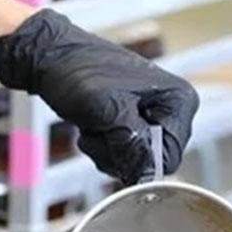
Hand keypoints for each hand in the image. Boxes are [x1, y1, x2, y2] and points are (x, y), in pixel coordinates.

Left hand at [0, 8, 199, 184]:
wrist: (52, 57)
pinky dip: (101, 147)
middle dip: (120, 153)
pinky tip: (91, 125)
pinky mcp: (133, 123)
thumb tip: (147, 174)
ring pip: (134, 161)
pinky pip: (122, 154)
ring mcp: (152, 116)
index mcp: (179, 100)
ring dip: (106, 150)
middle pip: (152, 161)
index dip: (140, 161)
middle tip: (97, 130)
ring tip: (92, 123)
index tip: (112, 146)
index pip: (170, 156)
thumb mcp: (106, 111)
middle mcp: (172, 109)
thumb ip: (131, 142)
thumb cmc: (78, 73)